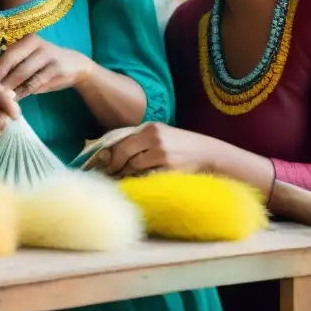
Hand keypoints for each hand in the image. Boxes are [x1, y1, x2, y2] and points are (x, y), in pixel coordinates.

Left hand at [0, 35, 92, 99]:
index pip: (7, 54)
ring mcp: (48, 56)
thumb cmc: (45, 63)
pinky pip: (36, 82)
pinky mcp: (56, 69)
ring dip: (10, 87)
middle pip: (12, 61)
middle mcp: (37, 44)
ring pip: (23, 73)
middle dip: (0, 78)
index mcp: (27, 39)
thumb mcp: (30, 58)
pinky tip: (16, 100)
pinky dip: (24, 92)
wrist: (76, 65)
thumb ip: (13, 67)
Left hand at [102, 122, 216, 177]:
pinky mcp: (168, 169)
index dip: (108, 152)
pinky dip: (138, 181)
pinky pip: (145, 177)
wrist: (209, 154)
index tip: (100, 162)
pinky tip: (135, 184)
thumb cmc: (182, 145)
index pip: (121, 138)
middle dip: (113, 164)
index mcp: (150, 127)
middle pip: (123, 152)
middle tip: (107, 174)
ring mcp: (161, 153)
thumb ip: (140, 140)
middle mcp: (154, 138)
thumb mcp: (161, 134)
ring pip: (132, 166)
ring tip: (119, 179)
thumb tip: (112, 152)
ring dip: (124, 174)